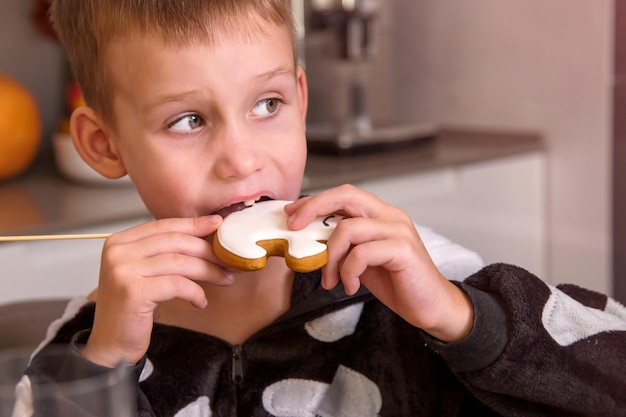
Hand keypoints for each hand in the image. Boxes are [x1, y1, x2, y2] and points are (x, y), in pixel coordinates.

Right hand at [82, 216, 232, 365]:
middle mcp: (118, 252)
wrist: (110, 345)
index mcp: (119, 242)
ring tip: (225, 279)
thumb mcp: (144, 273)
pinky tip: (201, 301)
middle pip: (175, 242)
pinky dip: (195, 292)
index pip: (164, 226)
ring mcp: (123, 271)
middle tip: (228, 259)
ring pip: (180, 262)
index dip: (193, 225)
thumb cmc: (131, 309)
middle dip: (207, 250)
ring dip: (208, 271)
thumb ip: (163, 253)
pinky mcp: (133, 291)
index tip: (218, 224)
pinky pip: (177, 285)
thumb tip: (203, 236)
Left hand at [285, 185, 472, 341]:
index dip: (315, 200)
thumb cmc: (396, 281)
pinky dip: (348, 271)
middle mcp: (390, 215)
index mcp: (380, 214)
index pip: (344, 194)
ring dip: (330, 258)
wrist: (430, 306)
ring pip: (347, 229)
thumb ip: (342, 243)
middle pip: (346, 196)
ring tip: (330, 280)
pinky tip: (351, 286)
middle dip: (313, 208)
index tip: (291, 214)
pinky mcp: (403, 249)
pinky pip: (361, 253)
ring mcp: (398, 230)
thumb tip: (306, 236)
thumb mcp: (362, 258)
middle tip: (295, 229)